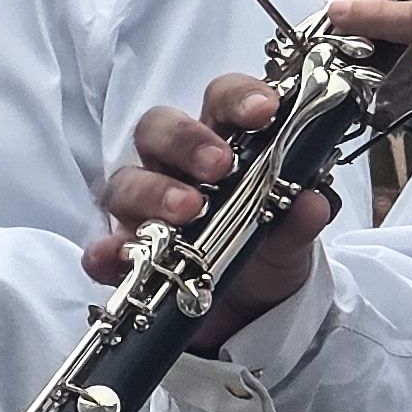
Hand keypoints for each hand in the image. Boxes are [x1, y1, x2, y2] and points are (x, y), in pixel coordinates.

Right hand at [86, 75, 337, 348]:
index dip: (238, 97)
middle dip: (186, 140)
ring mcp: (143, 210)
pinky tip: (117, 256)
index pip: (220, 101)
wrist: (252, 313)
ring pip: (126, 181)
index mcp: (222, 145)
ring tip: (187, 211)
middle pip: (159, 129)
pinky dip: (106, 250)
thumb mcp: (292, 239)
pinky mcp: (126, 257)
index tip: (264, 110)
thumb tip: (310, 203)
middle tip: (218, 165)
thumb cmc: (267, 253)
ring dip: (154, 191)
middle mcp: (175, 168)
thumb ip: (299, 220)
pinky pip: (102, 248)